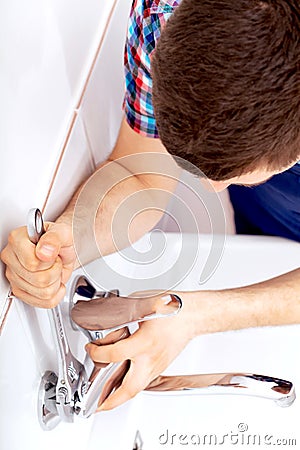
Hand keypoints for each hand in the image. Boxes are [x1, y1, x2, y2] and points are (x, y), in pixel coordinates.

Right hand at [1, 221, 75, 307]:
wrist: (63, 249)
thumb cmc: (60, 239)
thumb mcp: (63, 232)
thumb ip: (54, 238)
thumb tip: (44, 251)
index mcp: (17, 240)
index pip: (32, 263)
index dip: (50, 261)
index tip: (52, 252)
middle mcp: (11, 258)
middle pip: (39, 280)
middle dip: (55, 271)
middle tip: (54, 261)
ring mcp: (14, 276)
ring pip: (43, 293)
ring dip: (56, 282)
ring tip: (53, 269)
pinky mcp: (20, 291)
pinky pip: (45, 302)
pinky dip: (56, 294)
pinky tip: (54, 281)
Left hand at [85, 293, 194, 410]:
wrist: (192, 315)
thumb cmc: (172, 308)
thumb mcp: (140, 305)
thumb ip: (121, 315)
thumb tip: (105, 318)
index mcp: (145, 342)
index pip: (115, 354)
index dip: (97, 353)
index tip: (92, 348)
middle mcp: (151, 358)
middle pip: (130, 389)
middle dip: (111, 401)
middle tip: (98, 406)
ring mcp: (157, 365)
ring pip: (137, 388)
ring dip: (121, 396)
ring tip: (106, 399)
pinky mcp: (161, 366)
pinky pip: (143, 380)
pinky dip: (131, 385)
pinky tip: (122, 382)